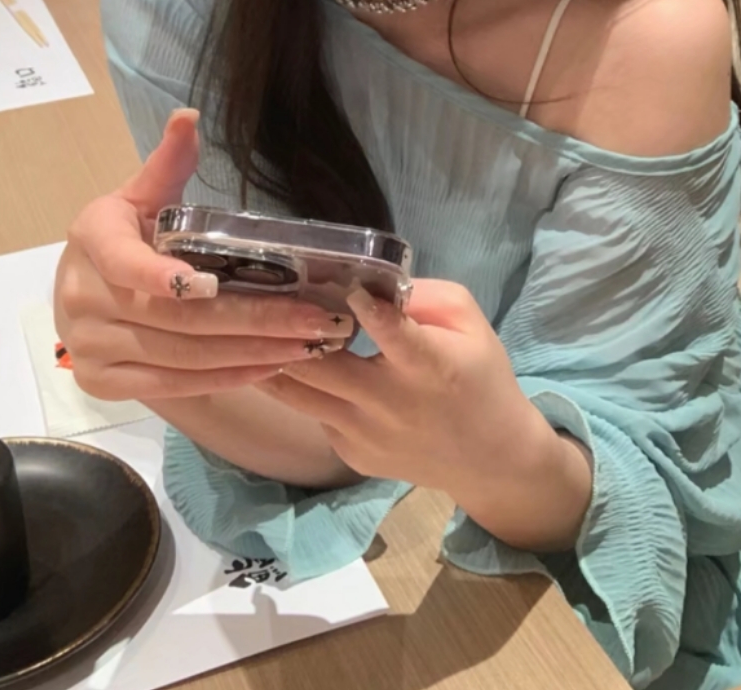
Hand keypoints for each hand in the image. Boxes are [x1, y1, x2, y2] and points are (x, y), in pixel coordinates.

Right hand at [53, 109, 354, 403]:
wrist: (81, 288)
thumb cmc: (124, 235)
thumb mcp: (141, 195)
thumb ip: (168, 162)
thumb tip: (189, 117)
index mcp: (91, 239)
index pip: (125, 263)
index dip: (165, 276)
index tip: (212, 282)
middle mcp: (80, 298)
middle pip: (176, 319)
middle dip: (252, 320)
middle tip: (312, 320)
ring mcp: (88, 348)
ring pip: (181, 358)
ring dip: (249, 354)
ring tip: (305, 345)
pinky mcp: (101, 385)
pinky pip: (172, 387)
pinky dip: (225, 378)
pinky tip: (269, 367)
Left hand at [258, 279, 551, 494]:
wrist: (489, 459)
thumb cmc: (479, 377)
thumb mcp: (469, 323)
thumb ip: (425, 295)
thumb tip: (373, 281)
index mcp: (426, 365)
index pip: (394, 335)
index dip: (368, 311)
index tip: (348, 288)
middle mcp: (388, 403)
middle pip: (320, 367)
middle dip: (287, 333)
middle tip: (265, 300)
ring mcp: (364, 435)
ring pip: (298, 395)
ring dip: (272, 361)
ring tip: (251, 330)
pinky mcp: (351, 456)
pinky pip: (315, 414)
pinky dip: (302, 389)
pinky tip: (292, 365)